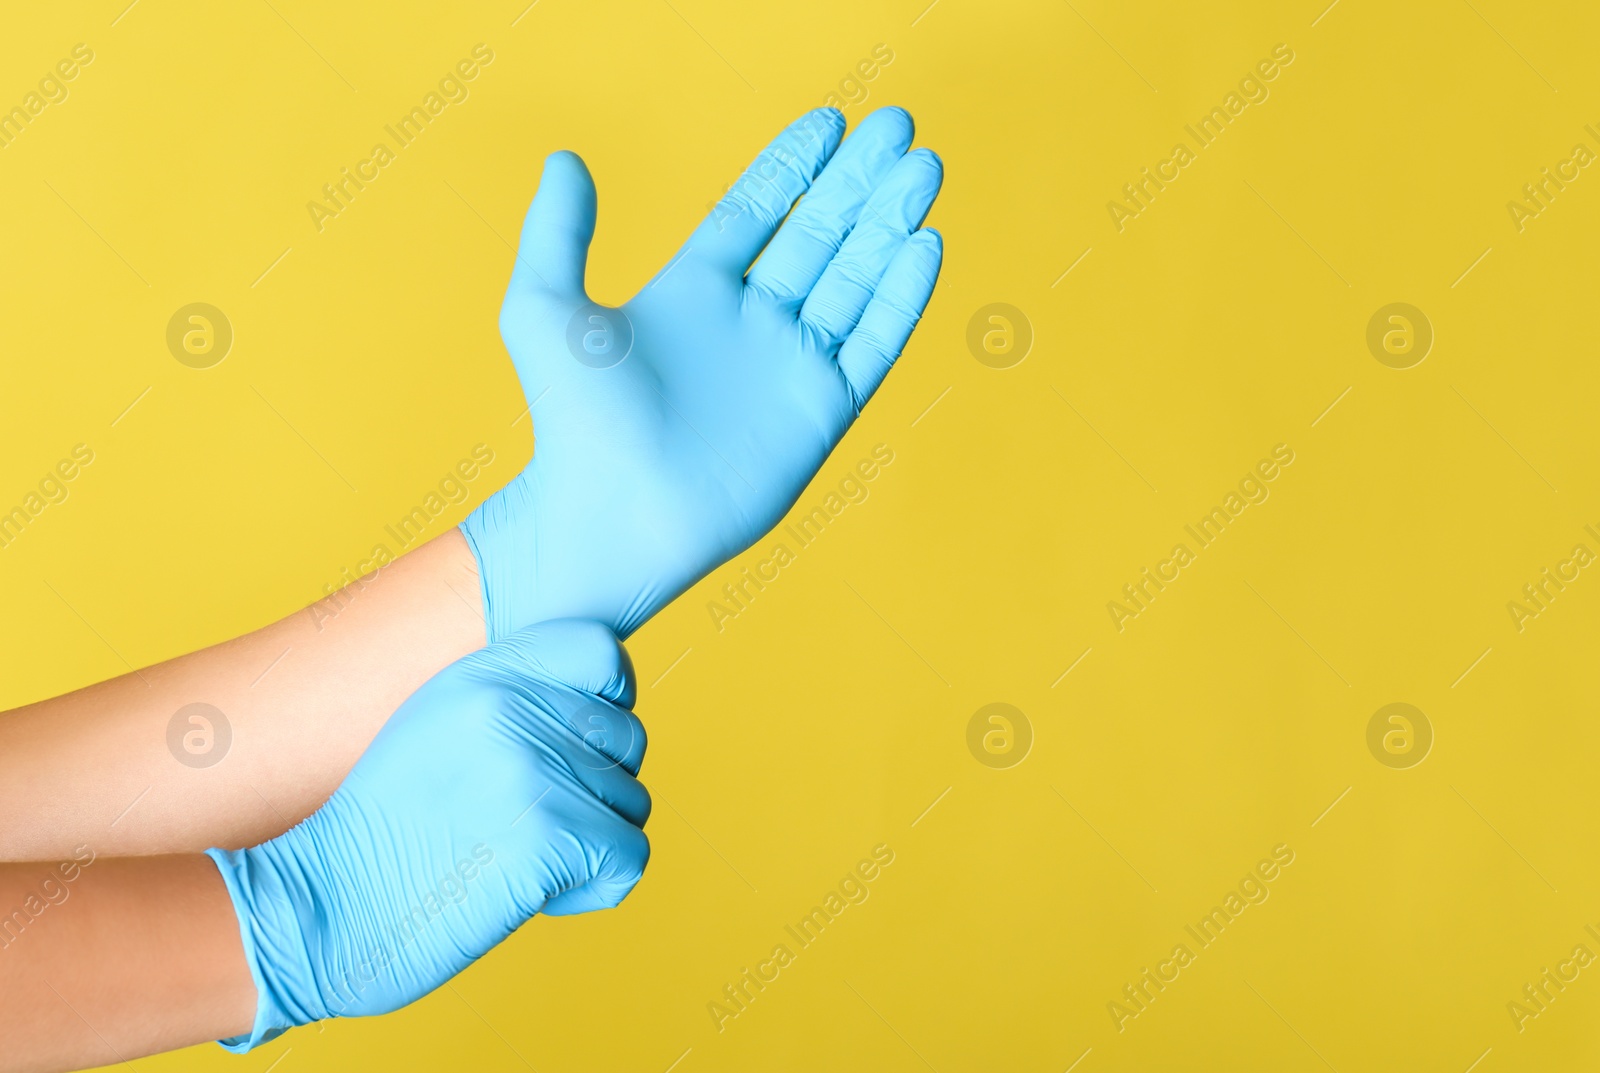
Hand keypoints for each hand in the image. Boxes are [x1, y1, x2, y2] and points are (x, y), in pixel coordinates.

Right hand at [206, 619, 648, 1050]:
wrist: (317, 912)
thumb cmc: (379, 836)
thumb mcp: (434, 729)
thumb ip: (511, 705)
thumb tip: (601, 712)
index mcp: (485, 672)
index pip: (604, 652)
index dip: (610, 703)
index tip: (578, 749)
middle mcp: (513, 706)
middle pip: (628, 739)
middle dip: (597, 790)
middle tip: (529, 827)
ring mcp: (534, 767)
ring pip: (631, 804)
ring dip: (589, 845)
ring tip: (512, 860)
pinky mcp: (552, 833)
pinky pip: (629, 857)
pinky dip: (593, 890)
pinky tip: (533, 896)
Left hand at [462, 106, 943, 638]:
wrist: (610, 516)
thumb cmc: (571, 422)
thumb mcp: (545, 309)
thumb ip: (557, 233)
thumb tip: (565, 158)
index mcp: (694, 292)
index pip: (759, 211)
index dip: (798, 165)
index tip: (836, 120)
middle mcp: (751, 323)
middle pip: (821, 234)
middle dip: (862, 181)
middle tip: (901, 125)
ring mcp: (791, 365)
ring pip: (856, 278)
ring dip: (891, 223)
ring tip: (925, 167)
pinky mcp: (822, 410)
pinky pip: (873, 342)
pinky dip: (901, 296)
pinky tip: (926, 244)